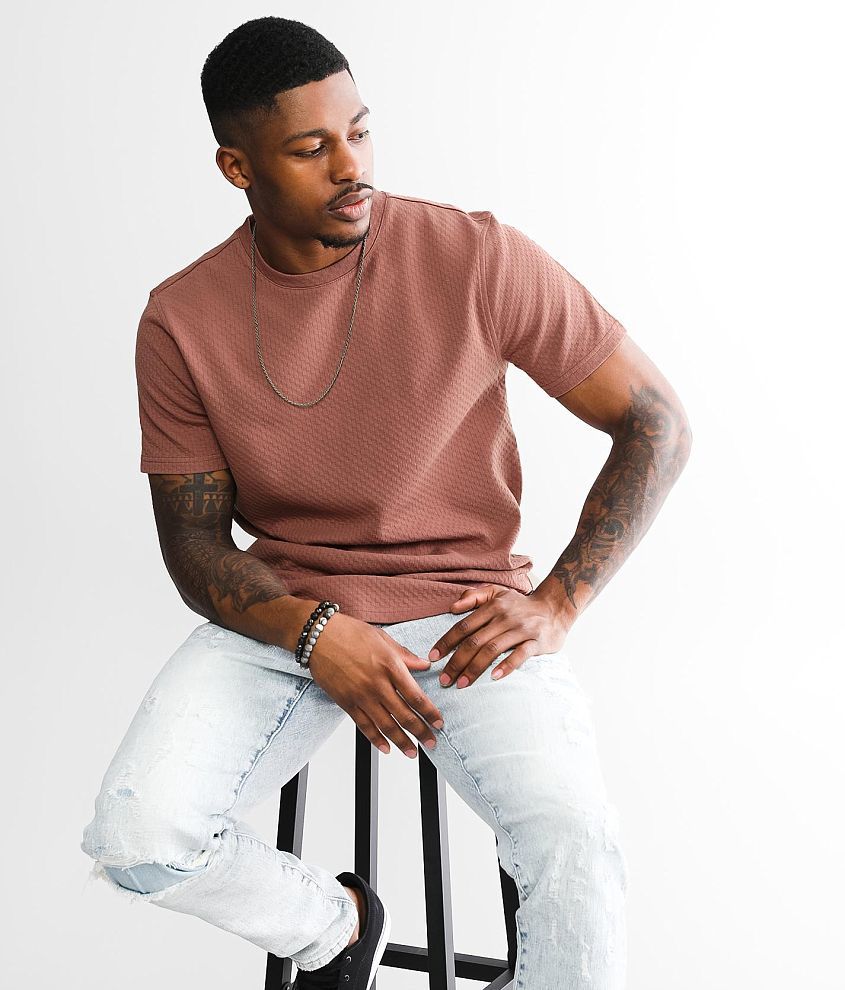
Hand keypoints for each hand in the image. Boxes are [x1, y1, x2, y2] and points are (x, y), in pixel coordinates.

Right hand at [306, 613, 444, 758]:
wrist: (319, 636)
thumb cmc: (350, 632)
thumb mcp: (383, 638)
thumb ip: (405, 656)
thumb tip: (424, 665)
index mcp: (390, 666)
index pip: (416, 696)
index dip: (430, 712)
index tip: (438, 722)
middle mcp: (377, 684)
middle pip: (404, 715)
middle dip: (421, 732)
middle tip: (432, 743)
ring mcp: (361, 695)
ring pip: (386, 725)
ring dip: (401, 742)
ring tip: (412, 752)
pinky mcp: (346, 702)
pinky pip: (364, 726)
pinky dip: (376, 739)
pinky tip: (386, 748)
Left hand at [429, 584, 572, 687]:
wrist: (556, 607)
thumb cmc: (521, 604)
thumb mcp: (498, 592)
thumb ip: (474, 596)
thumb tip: (452, 607)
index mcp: (492, 607)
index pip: (464, 626)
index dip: (446, 642)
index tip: (433, 658)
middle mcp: (504, 617)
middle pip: (474, 641)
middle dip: (456, 662)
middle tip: (443, 680)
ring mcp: (521, 629)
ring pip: (493, 650)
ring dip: (474, 668)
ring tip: (461, 684)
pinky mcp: (537, 641)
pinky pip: (520, 654)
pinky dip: (507, 665)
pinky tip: (494, 677)